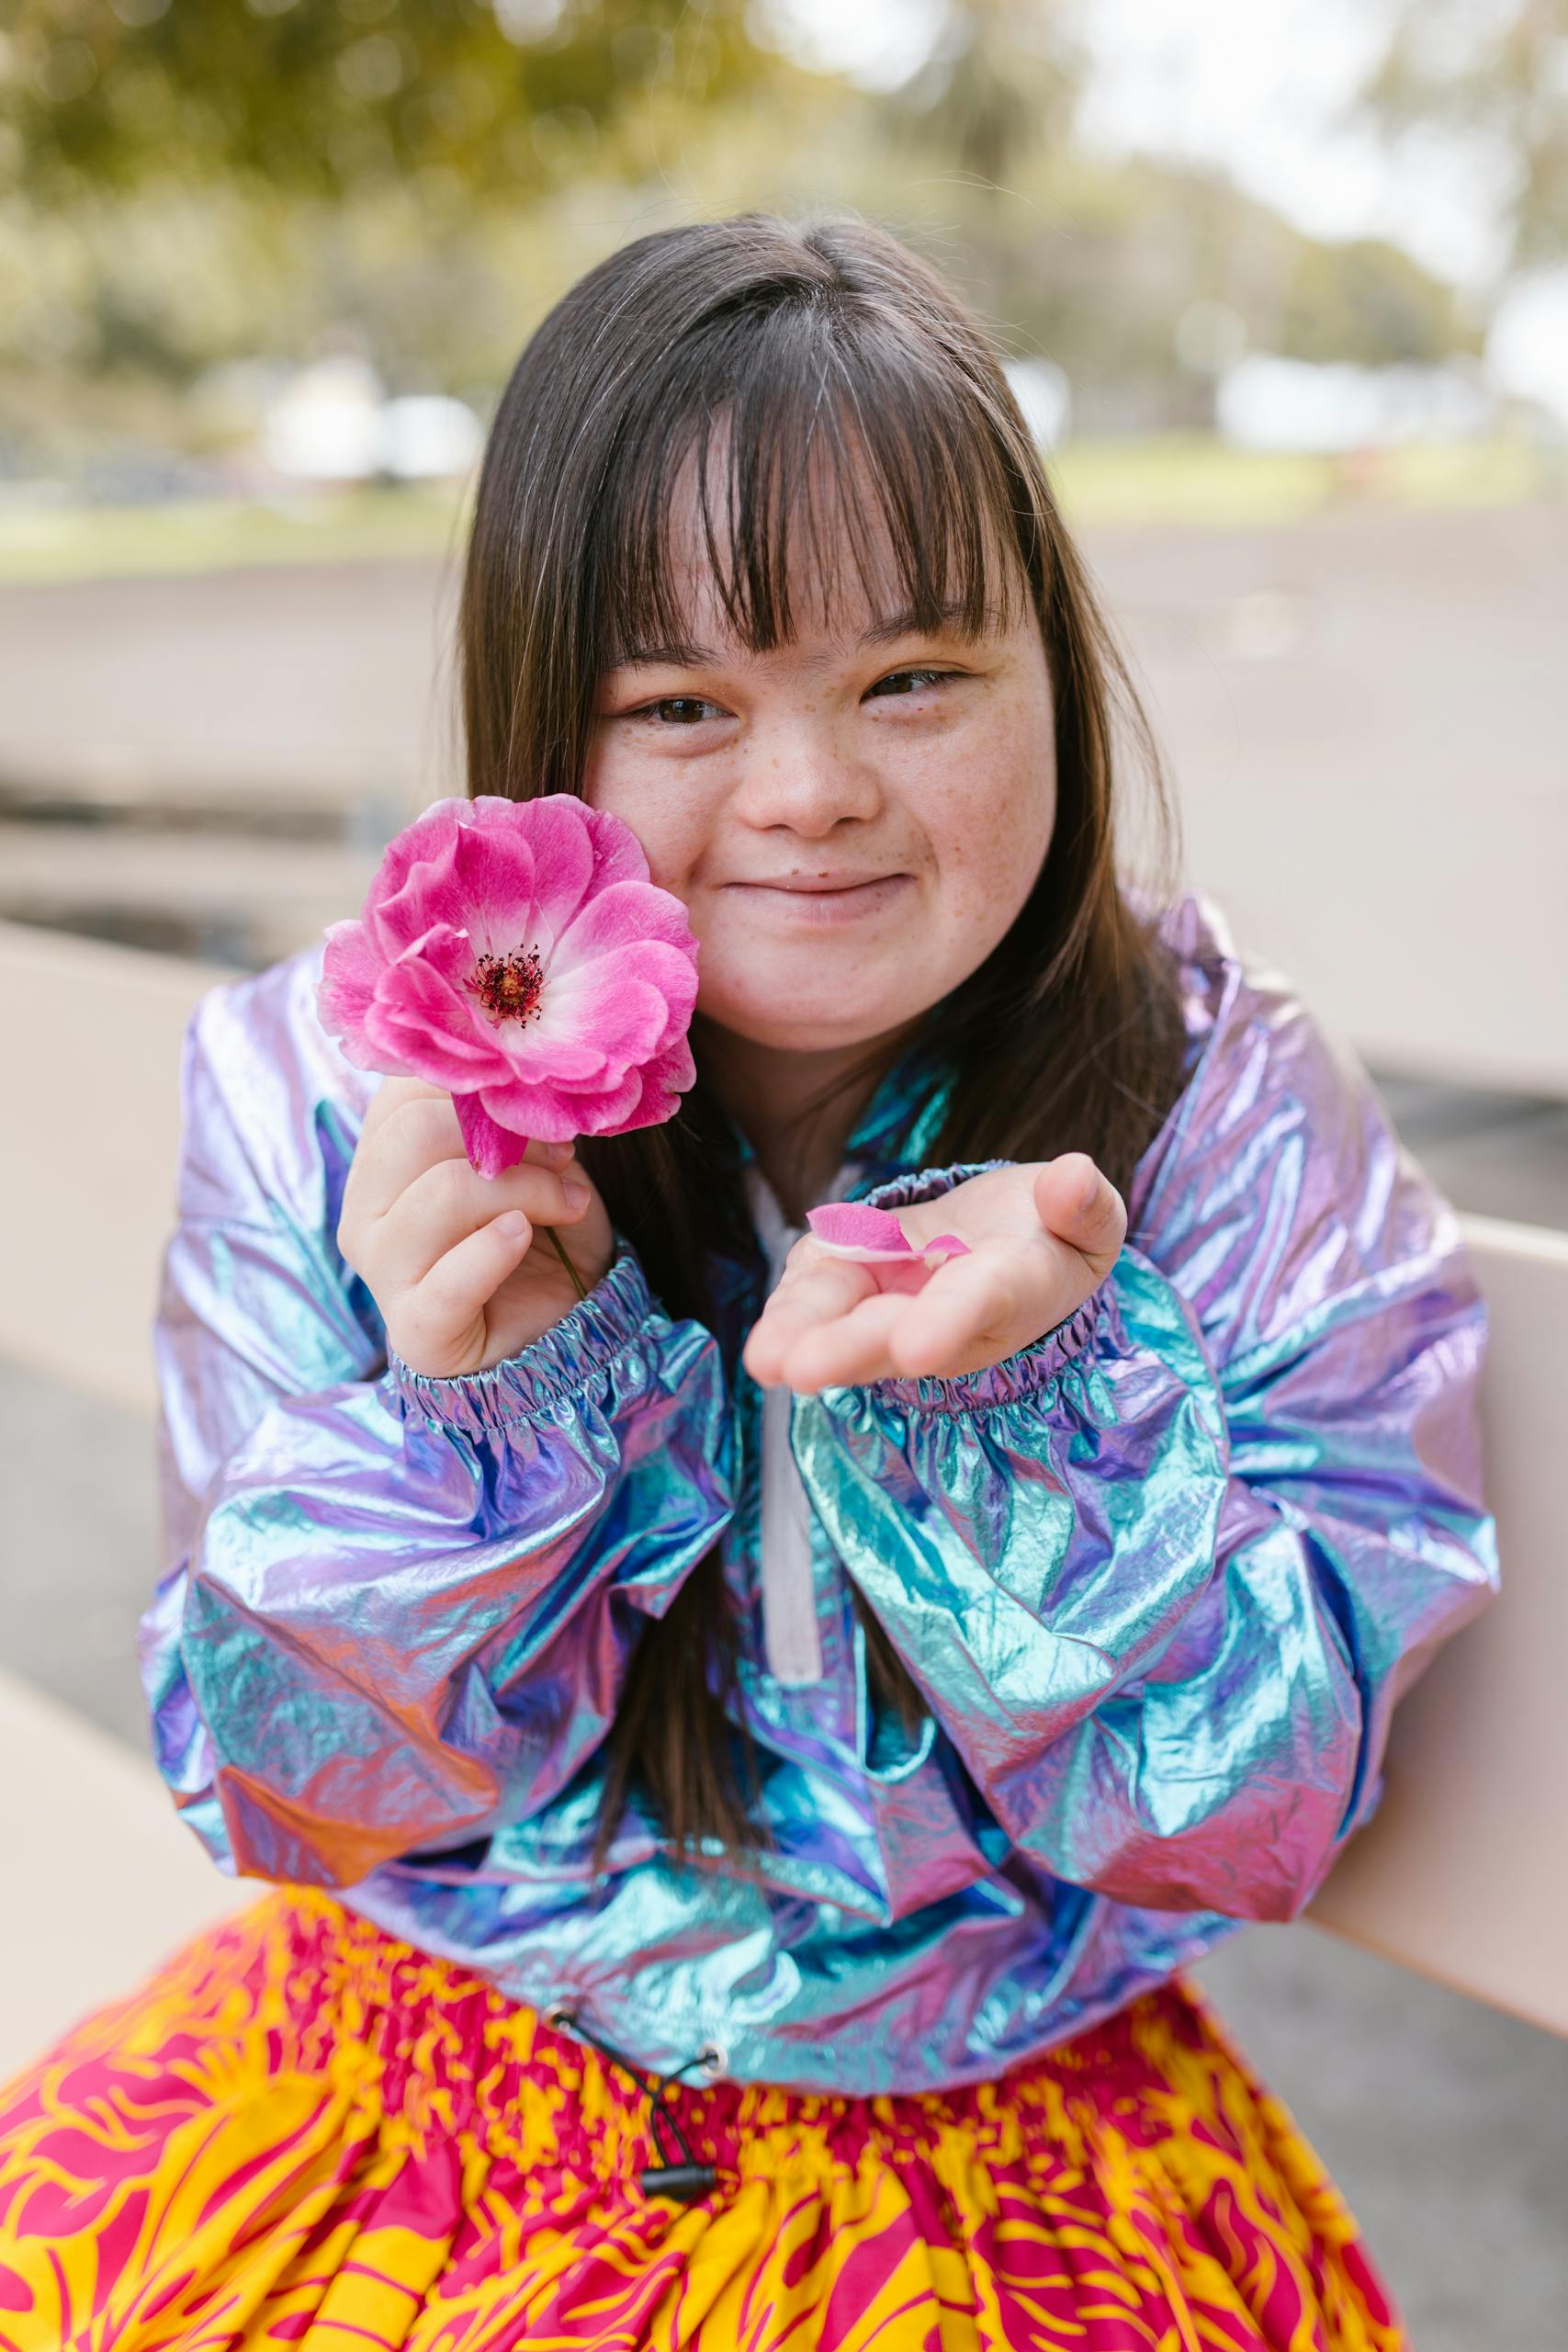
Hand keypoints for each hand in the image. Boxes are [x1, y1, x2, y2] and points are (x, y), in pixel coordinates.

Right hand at [338, 1077, 614, 1377]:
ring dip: (523, 1189)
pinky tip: (523, 1236)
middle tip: (563, 1154)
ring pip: (440, 1195)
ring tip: (570, 1201)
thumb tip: (511, 1066)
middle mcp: (364, 1211)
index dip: (478, 1085)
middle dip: (502, 1135)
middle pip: (413, 1135)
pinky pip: (449, 1281)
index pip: (402, 1091)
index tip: (538, 1107)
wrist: (562, 1323)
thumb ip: (504, 1113)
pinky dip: (493, 1251)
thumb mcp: (527, 1156)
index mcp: (381, 1159)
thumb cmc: (539, 1227)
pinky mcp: (415, 1329)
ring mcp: (381, 1272)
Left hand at [742, 1155, 1124, 1393]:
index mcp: (1011, 1292)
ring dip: (804, 1340)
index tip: (917, 1346)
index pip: (977, 1303)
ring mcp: (895, 1308)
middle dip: (850, 1348)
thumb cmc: (1056, 1235)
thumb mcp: (1090, 1219)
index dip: (948, 1322)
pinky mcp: (854, 1287)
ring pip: (845, 1326)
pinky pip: (818, 1300)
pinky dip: (791, 1313)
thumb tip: (1072, 1178)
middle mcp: (944, 1319)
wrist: (1013, 1246)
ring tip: (766, 1360)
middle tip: (802, 1367)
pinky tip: (764, 1340)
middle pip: (893, 1333)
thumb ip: (1085, 1207)